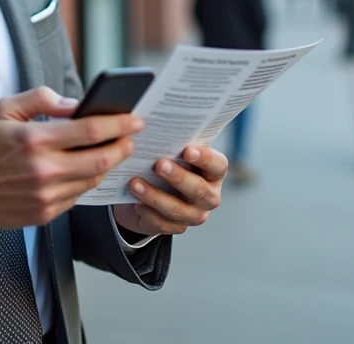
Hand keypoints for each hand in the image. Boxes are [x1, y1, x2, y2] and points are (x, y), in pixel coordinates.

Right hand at [0, 86, 142, 234]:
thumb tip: (75, 104)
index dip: (118, 124)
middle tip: (132, 136)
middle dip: (124, 145)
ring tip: (113, 150)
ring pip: (94, 178)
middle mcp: (44, 169)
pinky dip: (87, 180)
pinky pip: (79, 195)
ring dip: (109, 164)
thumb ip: (41, 98)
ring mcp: (47, 195)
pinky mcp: (47, 213)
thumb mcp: (6, 109)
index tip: (133, 118)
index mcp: (35, 139)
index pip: (90, 131)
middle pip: (102, 159)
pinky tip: (87, 169)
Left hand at [111, 146, 226, 236]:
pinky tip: (135, 202)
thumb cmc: (166, 162)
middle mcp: (209, 195)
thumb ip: (171, 142)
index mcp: (213, 172)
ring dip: (155, 195)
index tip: (187, 150)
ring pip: (177, 209)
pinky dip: (147, 212)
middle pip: (198, 189)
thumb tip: (149, 125)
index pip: (218, 165)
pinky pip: (162, 223)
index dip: (205, 159)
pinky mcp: (177, 227)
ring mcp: (194, 214)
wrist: (153, 191)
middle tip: (159, 164)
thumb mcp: (170, 151)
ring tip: (135, 183)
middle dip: (178, 177)